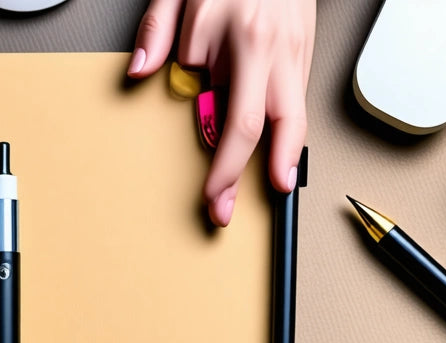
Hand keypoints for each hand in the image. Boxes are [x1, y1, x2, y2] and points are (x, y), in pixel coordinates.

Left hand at [128, 0, 314, 225]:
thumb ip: (157, 32)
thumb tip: (139, 73)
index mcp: (240, 37)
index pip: (234, 119)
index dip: (224, 165)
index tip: (211, 193)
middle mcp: (273, 48)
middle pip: (271, 126)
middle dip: (250, 174)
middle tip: (229, 208)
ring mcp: (296, 50)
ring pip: (295, 117)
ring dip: (285, 158)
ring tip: (278, 189)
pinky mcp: (307, 49)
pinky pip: (298, 99)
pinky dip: (290, 130)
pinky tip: (281, 153)